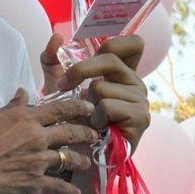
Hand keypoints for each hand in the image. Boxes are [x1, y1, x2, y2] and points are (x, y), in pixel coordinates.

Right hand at [0, 91, 99, 193]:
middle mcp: (36, 138)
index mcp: (24, 119)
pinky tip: (74, 193)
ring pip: (71, 159)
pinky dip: (69, 191)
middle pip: (72, 132)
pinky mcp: (35, 184)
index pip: (60, 109)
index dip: (79, 107)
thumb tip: (22, 93)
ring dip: (81, 161)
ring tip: (86, 163)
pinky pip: (60, 187)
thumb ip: (9, 109)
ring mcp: (38, 162)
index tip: (89, 107)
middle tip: (95, 133)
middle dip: (87, 132)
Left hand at [55, 35, 149, 149]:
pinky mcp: (140, 119)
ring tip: (90, 119)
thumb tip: (55, 37)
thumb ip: (53, 61)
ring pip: (102, 87)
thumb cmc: (72, 120)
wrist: (79, 156)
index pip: (133, 43)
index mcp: (122, 72)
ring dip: (86, 105)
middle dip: (80, 71)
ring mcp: (141, 101)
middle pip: (110, 59)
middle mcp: (135, 83)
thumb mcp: (59, 87)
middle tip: (64, 85)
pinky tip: (98, 129)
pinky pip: (108, 106)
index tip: (90, 54)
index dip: (114, 43)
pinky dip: (95, 118)